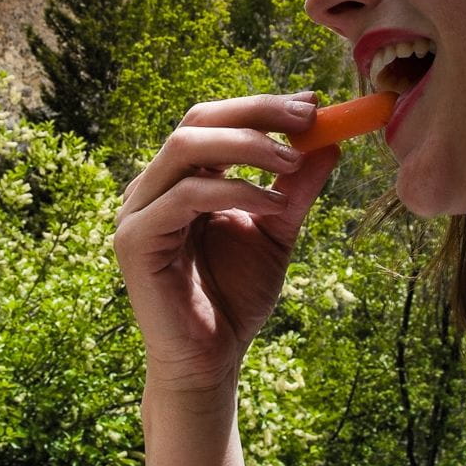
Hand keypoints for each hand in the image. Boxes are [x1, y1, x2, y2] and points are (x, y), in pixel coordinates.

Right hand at [114, 93, 338, 396]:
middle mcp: (154, 186)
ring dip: (247, 145)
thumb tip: (330, 141)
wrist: (210, 361)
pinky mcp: (134, 240)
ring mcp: (138, 210)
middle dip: (257, 113)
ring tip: (293, 162)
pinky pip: (185, 197)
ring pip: (185, 147)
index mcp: (183, 178)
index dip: (262, 106)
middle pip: (197, 120)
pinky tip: (272, 206)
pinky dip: (234, 192)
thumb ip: (295, 188)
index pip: (215, 120)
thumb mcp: (277, 232)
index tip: (314, 103)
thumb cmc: (236, 297)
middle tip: (308, 118)